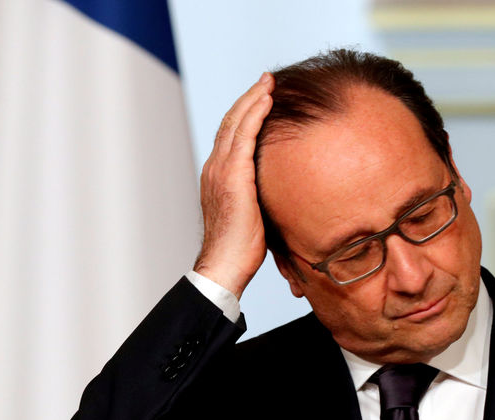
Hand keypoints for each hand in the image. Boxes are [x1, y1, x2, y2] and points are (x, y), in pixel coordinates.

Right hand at [194, 73, 274, 298]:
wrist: (225, 265)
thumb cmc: (240, 249)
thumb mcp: (251, 215)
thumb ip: (259, 197)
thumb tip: (279, 195)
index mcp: (218, 176)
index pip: (229, 136)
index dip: (244, 114)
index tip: (261, 99)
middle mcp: (215, 168)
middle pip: (230, 122)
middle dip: (249, 98)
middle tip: (267, 80)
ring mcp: (221, 170)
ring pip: (235, 123)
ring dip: (253, 99)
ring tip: (269, 82)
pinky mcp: (233, 176)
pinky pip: (244, 136)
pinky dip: (255, 114)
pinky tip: (267, 101)